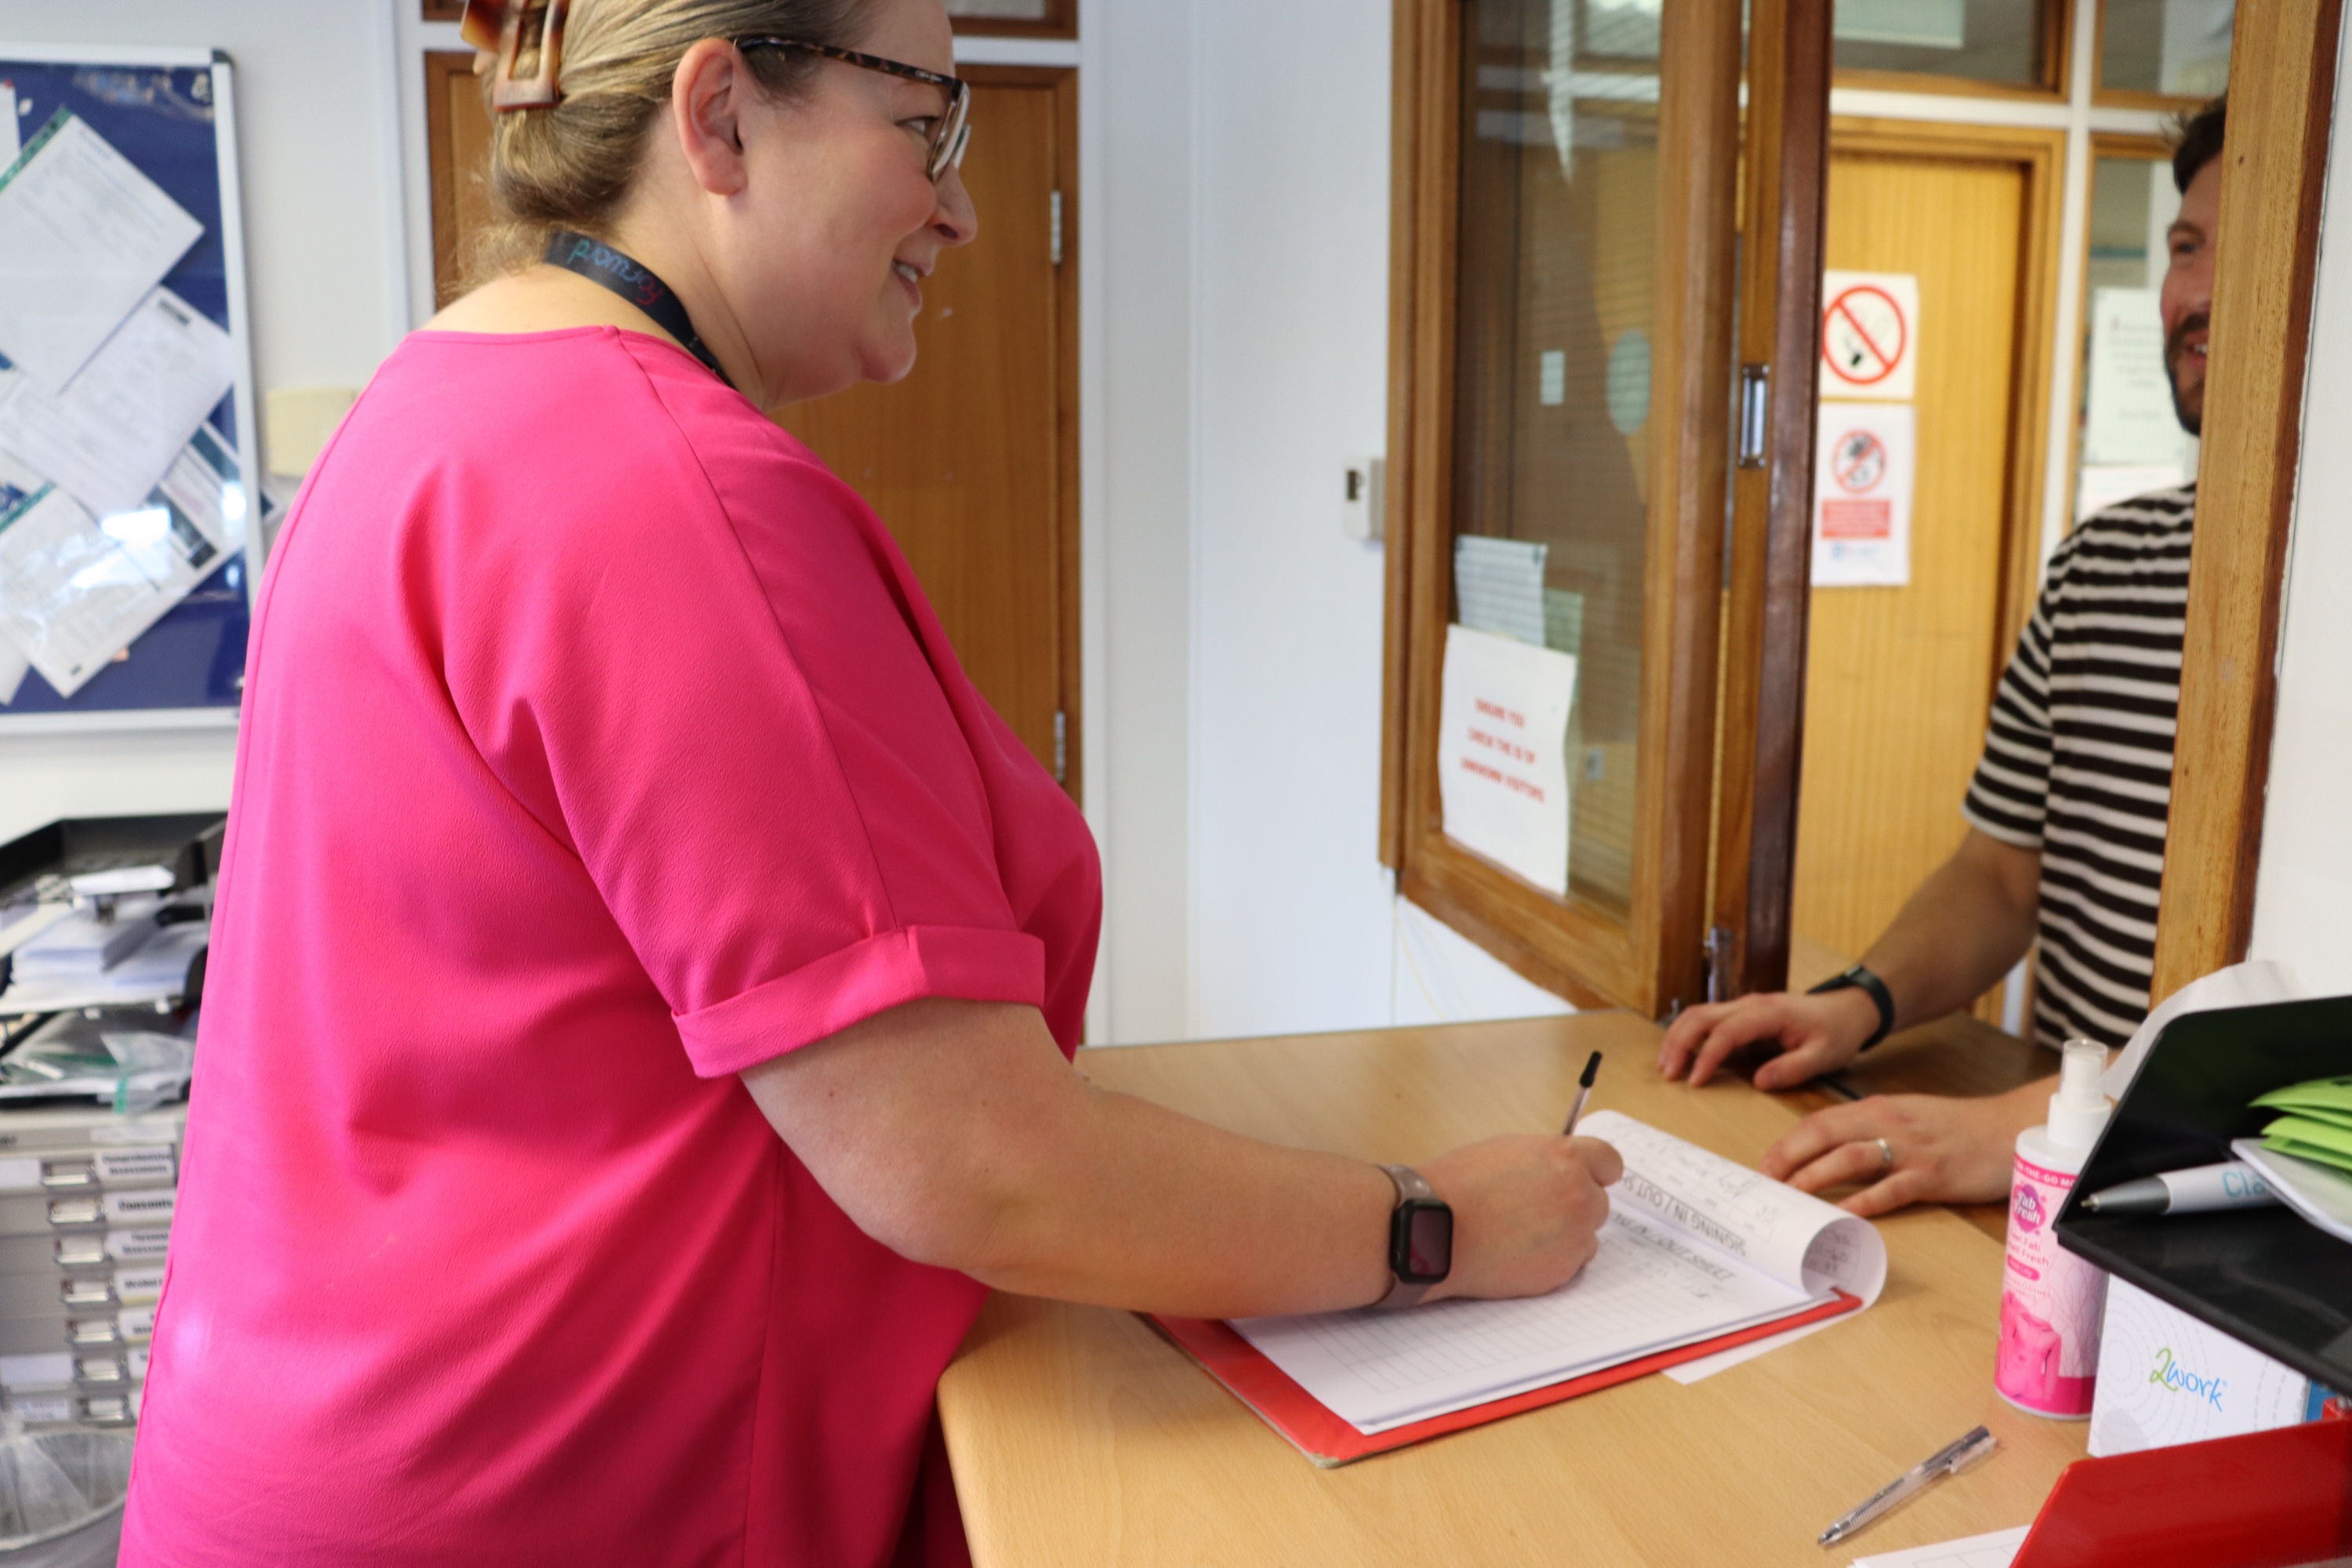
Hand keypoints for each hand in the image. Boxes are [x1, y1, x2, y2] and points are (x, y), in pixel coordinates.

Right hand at [1417, 1135, 1623, 1301]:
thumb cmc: (1460, 1185)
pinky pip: (1569, 1266)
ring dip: (1565, 1238)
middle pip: (1599, 1203)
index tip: (1586, 1179)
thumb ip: (1546, 1159)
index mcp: (1566, 1158)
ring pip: (1586, 1238)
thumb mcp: (1508, 1151)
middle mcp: (1579, 1196)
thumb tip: (1562, 1169)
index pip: (1610, 1163)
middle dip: (1576, 1207)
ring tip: (1522, 1236)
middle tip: (1539, 1212)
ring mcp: (1574, 1237)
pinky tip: (1517, 1255)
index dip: (1596, 1172)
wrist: (1436, 1229)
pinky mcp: (1562, 1271)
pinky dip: (1550, 1262)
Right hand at [1656, 987, 1881, 1089]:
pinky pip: (1706, 1019)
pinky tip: (1681, 1055)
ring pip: (1697, 1014)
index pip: (1727, 1031)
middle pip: (1700, 1016)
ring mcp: (1743, 1006)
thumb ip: (1793, 1068)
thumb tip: (1759, 1081)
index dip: (1707, 1056)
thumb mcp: (1824, 1056)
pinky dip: (1687, 1035)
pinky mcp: (1740, 1014)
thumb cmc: (1836, 1032)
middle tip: (1668, 1074)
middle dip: (1679, 1043)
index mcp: (1770, 1013)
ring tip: (1667, 1066)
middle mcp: (1750, 1004)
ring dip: (1678, 1038)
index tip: (1695, 1081)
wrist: (1846, 1010)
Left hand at [1759, 1086, 2045, 1216]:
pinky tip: (1841, 1216)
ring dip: (1813, 1179)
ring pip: (1848, 1160)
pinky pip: (1890, 1190)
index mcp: (1877, 1109)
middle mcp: (1888, 1124)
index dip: (1787, 1144)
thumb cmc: (1958, 1126)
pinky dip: (1862, 1203)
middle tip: (1765, 1185)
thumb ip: (1871, 1128)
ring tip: (1790, 1199)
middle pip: (1823, 1136)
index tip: (1765, 1166)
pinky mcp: (1933, 1176)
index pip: (1818, 1122)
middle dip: (1787, 1160)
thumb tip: (1832, 1149)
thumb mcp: (1907, 1116)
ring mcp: (1910, 1150)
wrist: (2012, 1127)